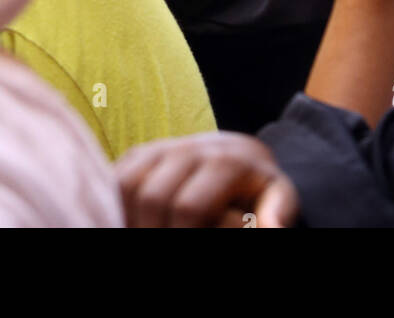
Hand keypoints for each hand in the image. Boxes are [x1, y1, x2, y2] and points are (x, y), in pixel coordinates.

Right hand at [116, 132, 298, 228]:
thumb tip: (272, 228)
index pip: (189, 208)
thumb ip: (278, 210)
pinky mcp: (141, 152)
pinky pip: (116, 175)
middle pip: (153, 198)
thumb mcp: (279, 196)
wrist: (239, 156)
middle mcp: (189, 148)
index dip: (184, 235)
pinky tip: (128, 221)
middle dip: (151, 230)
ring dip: (128, 216)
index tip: (181, 247)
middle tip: (154, 245)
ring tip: (139, 232)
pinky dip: (115, 200)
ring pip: (127, 184)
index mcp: (225, 161)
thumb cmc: (259, 188)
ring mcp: (162, 147)